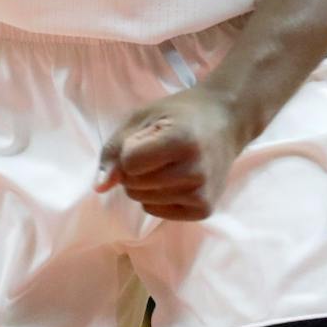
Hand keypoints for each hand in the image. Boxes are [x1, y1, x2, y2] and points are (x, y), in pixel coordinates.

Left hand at [94, 84, 243, 220]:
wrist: (226, 121)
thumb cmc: (180, 115)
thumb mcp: (142, 118)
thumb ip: (115, 149)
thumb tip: (100, 188)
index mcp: (181, 140)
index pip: (129, 162)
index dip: (130, 149)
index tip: (149, 136)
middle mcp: (195, 171)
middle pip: (133, 185)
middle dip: (136, 170)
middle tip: (160, 151)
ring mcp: (202, 193)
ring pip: (143, 201)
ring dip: (146, 184)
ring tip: (169, 163)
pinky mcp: (204, 209)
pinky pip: (158, 212)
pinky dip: (158, 197)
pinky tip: (177, 179)